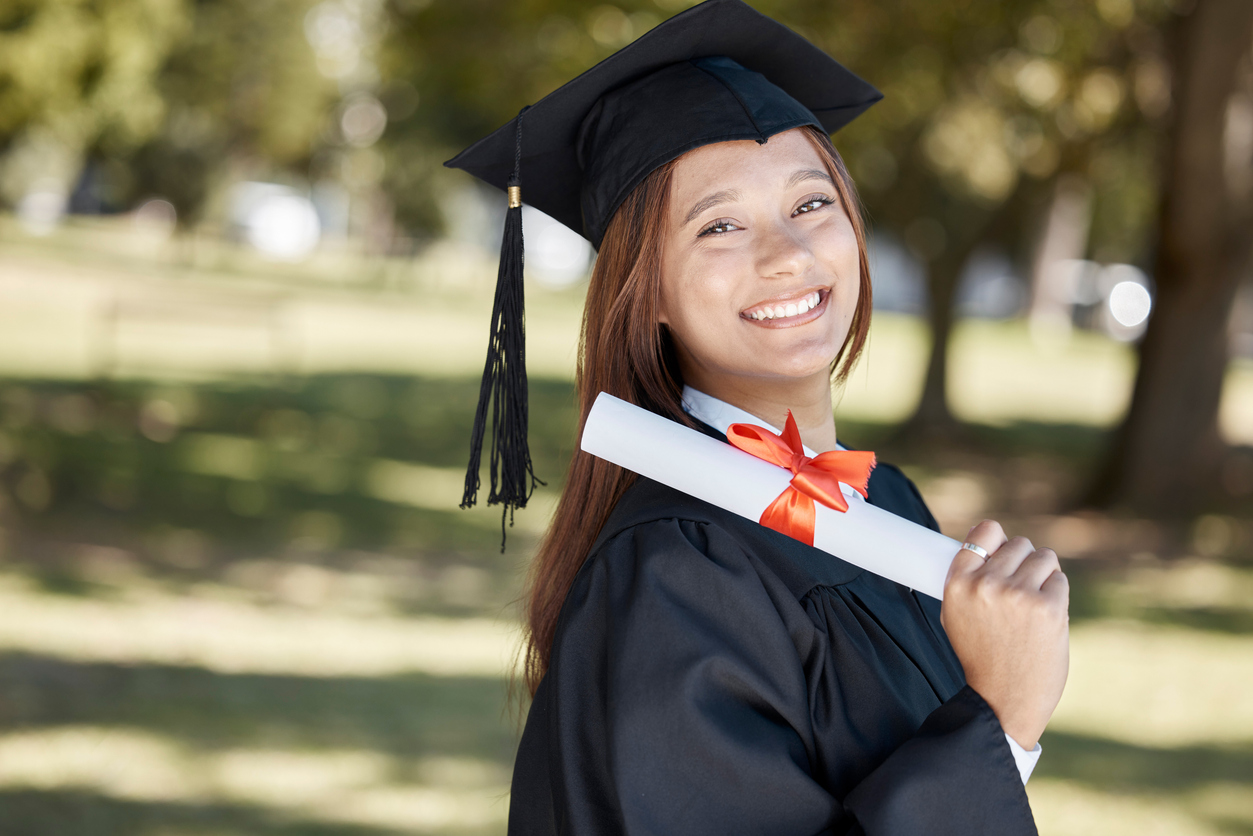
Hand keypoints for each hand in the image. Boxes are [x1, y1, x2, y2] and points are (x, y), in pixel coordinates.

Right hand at [940, 520, 1069, 750]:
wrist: (1003, 700)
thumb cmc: (981, 657)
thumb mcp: (956, 614)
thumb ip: (968, 577)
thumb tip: (986, 535)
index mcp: (958, 584)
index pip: (985, 531)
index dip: (997, 538)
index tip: (1001, 552)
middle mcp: (986, 585)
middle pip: (1018, 543)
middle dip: (1023, 562)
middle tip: (1020, 590)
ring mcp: (1019, 595)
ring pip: (1044, 557)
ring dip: (1043, 575)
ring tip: (1033, 603)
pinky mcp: (1049, 608)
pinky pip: (1059, 580)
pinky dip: (1056, 594)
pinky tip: (1045, 616)